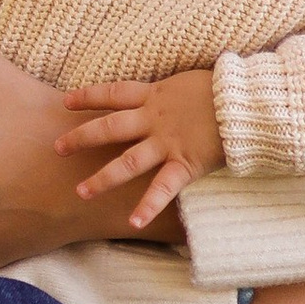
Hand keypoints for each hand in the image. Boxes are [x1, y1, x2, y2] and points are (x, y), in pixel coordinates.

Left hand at [57, 69, 224, 229]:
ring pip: (127, 161)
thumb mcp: (192, 82)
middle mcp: (155, 119)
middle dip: (81, 138)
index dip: (89, 96)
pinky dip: (148, 205)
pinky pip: (163, 187)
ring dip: (103, 178)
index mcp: (156, 94)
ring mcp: (168, 142)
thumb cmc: (226, 87)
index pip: (114, 92)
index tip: (67, 101)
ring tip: (81, 193)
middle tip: (57, 148)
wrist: (248, 101)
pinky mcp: (185, 163)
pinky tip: (133, 221)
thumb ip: (175, 92)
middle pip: (110, 127)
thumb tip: (174, 93)